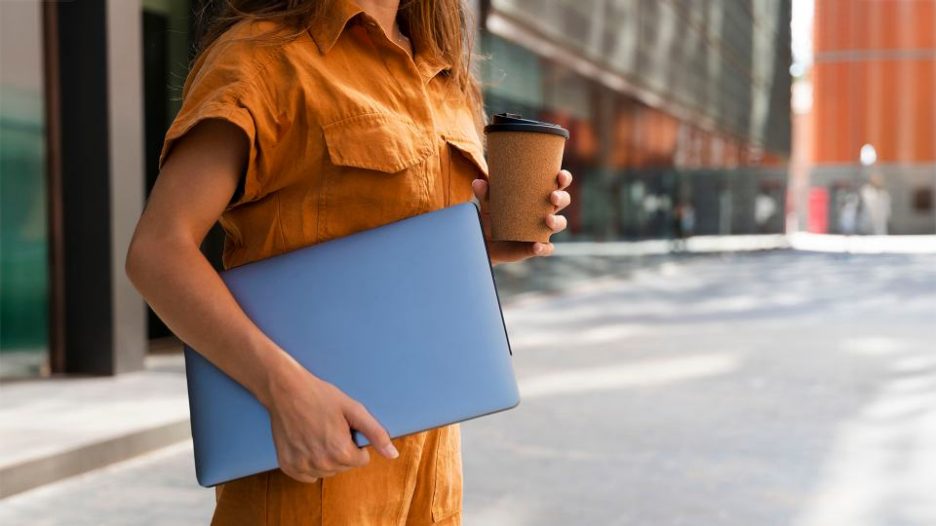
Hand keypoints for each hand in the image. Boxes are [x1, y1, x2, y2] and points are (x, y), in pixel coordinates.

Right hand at [263, 360, 398, 482]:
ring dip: (327, 457)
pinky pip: (308, 475)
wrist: (286, 390)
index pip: (361, 460)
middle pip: (344, 467)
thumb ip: (376, 434)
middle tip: (330, 427)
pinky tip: (307, 444)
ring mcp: (302, 466)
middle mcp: (321, 464)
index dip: (355, 442)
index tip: (344, 427)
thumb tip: (393, 455)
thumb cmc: (321, 396)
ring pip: (327, 471)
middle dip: (342, 450)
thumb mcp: (354, 410)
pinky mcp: (288, 466)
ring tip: (318, 433)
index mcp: (340, 451)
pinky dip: (310, 463)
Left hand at [471, 169, 571, 264]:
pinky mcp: (536, 246)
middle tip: (552, 196)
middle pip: (563, 201)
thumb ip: (485, 193)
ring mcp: (542, 229)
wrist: (485, 241)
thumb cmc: (492, 215)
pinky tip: (537, 246)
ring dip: (557, 221)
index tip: (560, 175)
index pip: (557, 184)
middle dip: (562, 197)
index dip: (563, 179)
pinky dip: (544, 248)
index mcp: (538, 195)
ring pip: (560, 223)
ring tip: (547, 219)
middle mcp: (545, 211)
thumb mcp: (488, 203)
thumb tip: (478, 183)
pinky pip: (546, 248)